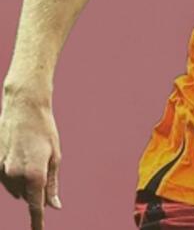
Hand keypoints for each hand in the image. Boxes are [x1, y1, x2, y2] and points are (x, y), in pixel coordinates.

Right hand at [0, 95, 62, 229]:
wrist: (24, 108)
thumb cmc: (44, 131)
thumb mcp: (55, 156)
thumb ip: (53, 184)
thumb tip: (54, 206)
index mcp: (35, 174)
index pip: (36, 206)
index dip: (37, 221)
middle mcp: (15, 175)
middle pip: (27, 195)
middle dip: (35, 188)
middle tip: (42, 163)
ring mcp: (2, 170)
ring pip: (15, 188)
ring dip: (24, 181)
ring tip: (31, 154)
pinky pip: (5, 178)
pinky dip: (13, 174)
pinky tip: (20, 155)